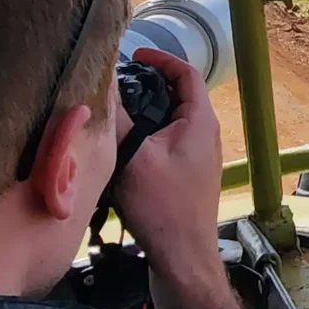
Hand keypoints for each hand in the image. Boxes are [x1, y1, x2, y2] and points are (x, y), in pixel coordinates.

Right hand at [115, 47, 242, 308]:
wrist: (181, 254)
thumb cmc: (163, 205)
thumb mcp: (134, 157)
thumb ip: (119, 118)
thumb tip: (101, 86)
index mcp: (200, 121)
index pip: (187, 73)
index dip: (162, 59)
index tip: (136, 54)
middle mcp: (206, 133)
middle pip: (179, 94)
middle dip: (150, 84)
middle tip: (119, 81)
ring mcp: (199, 154)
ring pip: (173, 119)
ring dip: (147, 110)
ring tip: (116, 109)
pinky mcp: (189, 173)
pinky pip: (169, 140)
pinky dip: (149, 133)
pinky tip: (124, 145)